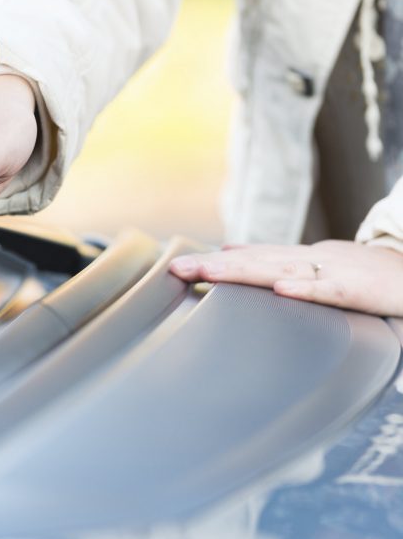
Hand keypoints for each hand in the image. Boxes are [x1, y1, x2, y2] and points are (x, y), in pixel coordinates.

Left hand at [169, 240, 402, 316]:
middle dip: (212, 266)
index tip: (175, 267)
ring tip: (209, 274)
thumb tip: (229, 246)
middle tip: (176, 269)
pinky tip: (280, 291)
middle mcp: (307, 261)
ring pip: (280, 271)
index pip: (246, 258)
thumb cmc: (364, 271)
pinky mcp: (358, 289)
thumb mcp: (313, 261)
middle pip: (252, 262)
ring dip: (243, 272)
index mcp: (296, 258)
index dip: (211, 261)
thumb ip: (272, 258)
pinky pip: (329, 291)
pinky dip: (306, 290)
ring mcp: (332, 273)